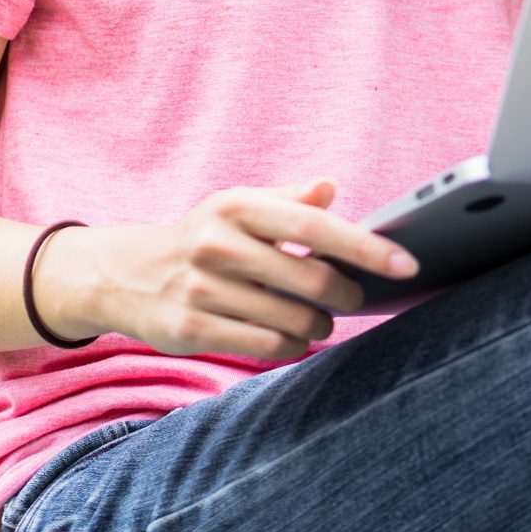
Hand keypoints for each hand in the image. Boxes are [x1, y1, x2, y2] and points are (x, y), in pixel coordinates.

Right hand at [41, 181, 416, 359]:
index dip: (365, 247)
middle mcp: (218, 243)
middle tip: (352, 299)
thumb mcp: (238, 207)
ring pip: (294, 319)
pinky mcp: (192, 328)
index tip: (406, 264)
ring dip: (320, 326)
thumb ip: (289, 199)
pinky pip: (267, 345)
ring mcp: (203, 288)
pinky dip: (290, 345)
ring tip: (317, 320)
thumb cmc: (202, 237)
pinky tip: (289, 336)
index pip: (315, 225)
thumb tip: (331, 186)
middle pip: (312, 280)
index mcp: (237, 205)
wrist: (125, 274)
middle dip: (346, 296)